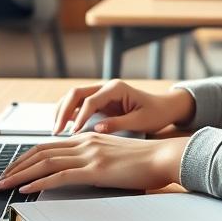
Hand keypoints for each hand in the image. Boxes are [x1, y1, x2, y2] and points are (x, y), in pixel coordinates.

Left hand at [0, 133, 188, 193]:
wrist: (166, 157)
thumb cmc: (146, 161)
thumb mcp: (115, 156)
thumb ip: (96, 160)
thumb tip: (82, 173)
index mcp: (89, 138)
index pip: (48, 146)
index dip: (27, 158)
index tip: (13, 169)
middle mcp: (85, 142)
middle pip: (40, 152)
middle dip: (16, 167)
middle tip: (0, 179)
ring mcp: (89, 155)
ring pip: (45, 163)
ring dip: (20, 175)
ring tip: (4, 185)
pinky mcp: (95, 170)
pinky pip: (59, 176)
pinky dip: (39, 182)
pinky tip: (26, 189)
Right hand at [52, 80, 194, 134]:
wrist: (165, 108)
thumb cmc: (156, 113)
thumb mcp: (140, 121)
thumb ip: (118, 125)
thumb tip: (96, 130)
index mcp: (116, 88)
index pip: (90, 100)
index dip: (80, 117)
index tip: (73, 133)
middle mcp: (105, 87)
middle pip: (75, 94)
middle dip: (63, 112)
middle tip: (56, 131)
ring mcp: (101, 93)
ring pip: (73, 98)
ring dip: (62, 112)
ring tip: (56, 130)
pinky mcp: (100, 102)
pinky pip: (79, 105)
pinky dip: (69, 115)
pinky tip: (63, 127)